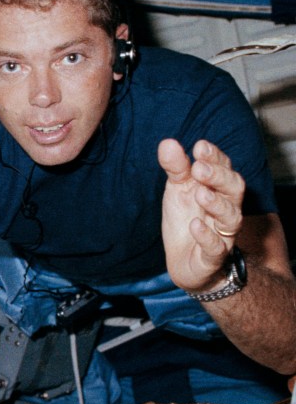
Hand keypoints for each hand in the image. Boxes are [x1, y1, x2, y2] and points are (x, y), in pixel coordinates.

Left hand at [158, 139, 245, 291]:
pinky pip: (217, 247)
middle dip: (219, 177)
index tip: (200, 147)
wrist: (183, 260)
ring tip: (200, 194)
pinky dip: (206, 236)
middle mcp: (225, 209)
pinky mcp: (212, 257)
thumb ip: (175, 168)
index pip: (224, 169)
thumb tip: (167, 143)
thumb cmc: (185, 219)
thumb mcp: (177, 190)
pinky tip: (194, 225)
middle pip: (234, 189)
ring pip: (231, 217)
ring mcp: (222, 234)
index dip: (215, 157)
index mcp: (217, 189)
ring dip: (216, 204)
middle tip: (199, 169)